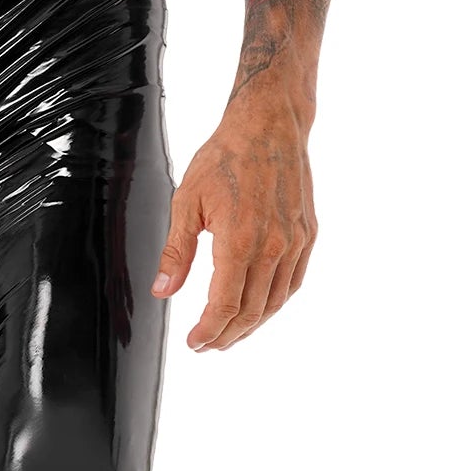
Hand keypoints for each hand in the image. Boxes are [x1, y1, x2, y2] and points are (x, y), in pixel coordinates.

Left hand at [152, 100, 316, 351]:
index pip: (224, 305)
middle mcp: (273, 246)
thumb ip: (176, 252)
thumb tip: (163, 290)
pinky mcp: (307, 235)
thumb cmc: (225, 158)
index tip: (194, 343)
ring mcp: (295, 242)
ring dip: (251, 325)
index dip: (208, 331)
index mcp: (239, 240)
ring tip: (229, 335)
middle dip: (226, 336)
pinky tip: (257, 309)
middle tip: (207, 345)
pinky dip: (274, 304)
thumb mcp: (187, 202)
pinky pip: (292, 283)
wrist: (269, 125)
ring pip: (274, 302)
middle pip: (250, 311)